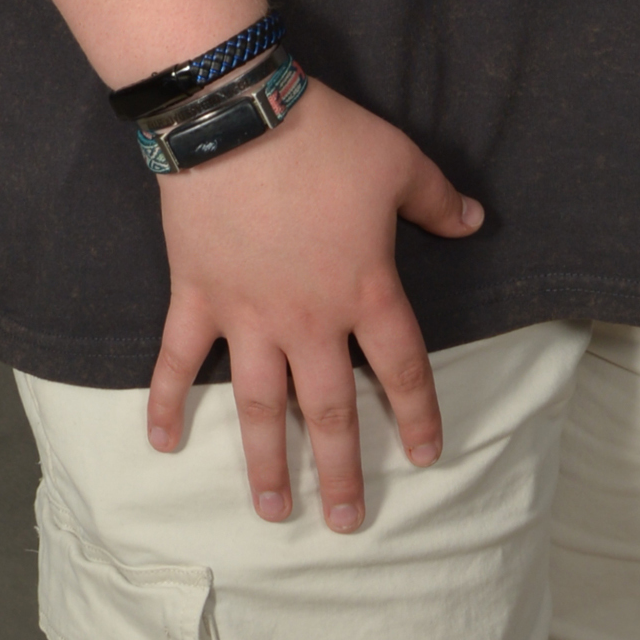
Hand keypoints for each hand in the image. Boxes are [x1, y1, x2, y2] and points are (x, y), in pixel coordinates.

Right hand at [145, 81, 482, 531]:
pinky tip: (163, 444)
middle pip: (331, 409)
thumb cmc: (325, 138)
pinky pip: (178, 361)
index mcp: (365, 291)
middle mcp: (309, 320)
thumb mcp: (400, 161)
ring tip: (271, 509)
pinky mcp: (196, 298)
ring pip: (261, 405)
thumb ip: (439, 200)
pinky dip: (166, 403)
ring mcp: (248, 316)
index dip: (417, 415)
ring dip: (265, 461)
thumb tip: (477, 222)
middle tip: (344, 522)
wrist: (237, 117)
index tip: (426, 458)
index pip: (401, 368)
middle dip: (341, 470)